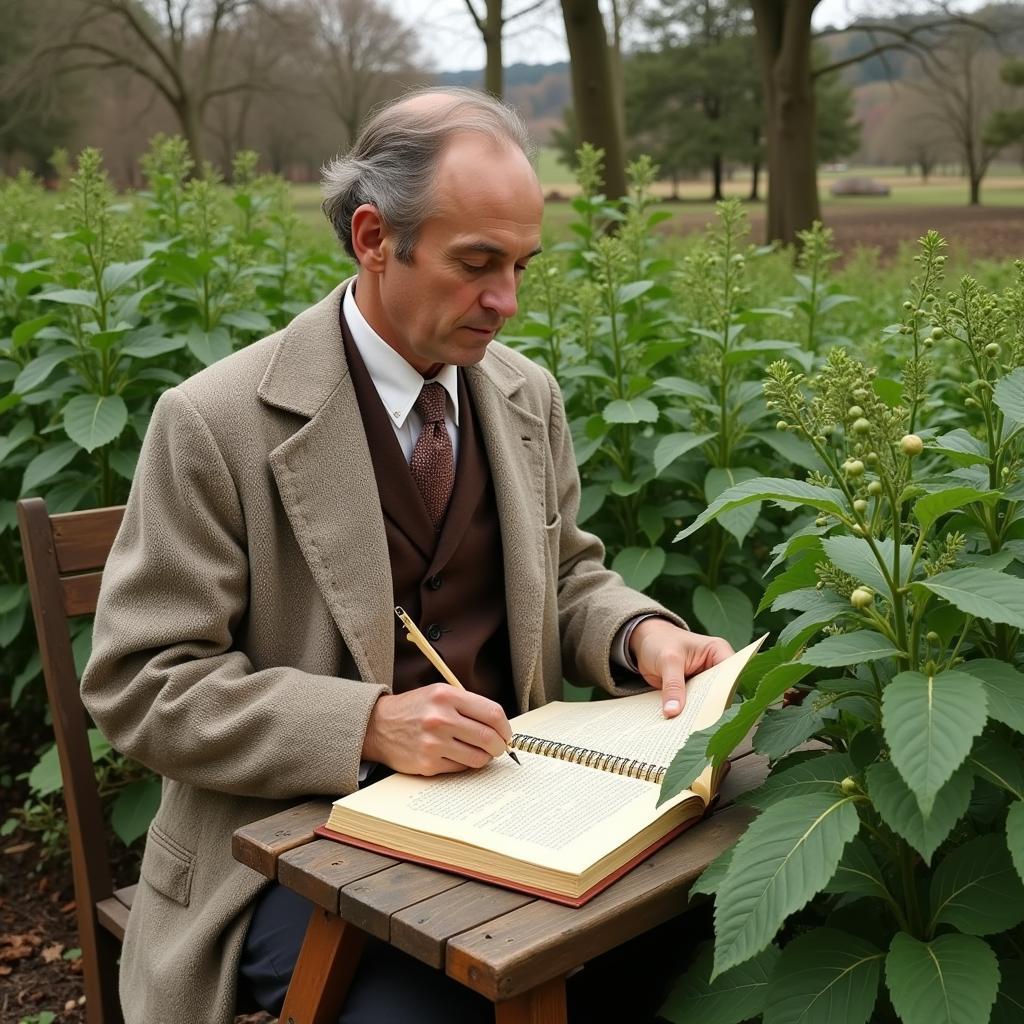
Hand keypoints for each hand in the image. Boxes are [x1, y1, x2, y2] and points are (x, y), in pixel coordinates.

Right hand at [362, 684, 512, 775]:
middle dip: (500, 746)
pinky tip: (459, 755)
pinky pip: (460, 768)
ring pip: (478, 757)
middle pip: (489, 738)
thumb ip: (468, 705)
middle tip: (499, 747)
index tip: (506, 732)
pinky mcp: (427, 764)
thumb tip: (499, 725)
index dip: (505, 726)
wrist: (378, 726)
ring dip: (485, 757)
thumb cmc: (414, 709)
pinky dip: (465, 763)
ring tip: (479, 752)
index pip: (492, 713)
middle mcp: (440, 719)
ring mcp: (434, 743)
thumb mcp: (439, 693)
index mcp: (446, 696)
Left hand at [629, 620, 733, 717]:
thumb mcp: (668, 660)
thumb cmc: (659, 641)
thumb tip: (673, 711)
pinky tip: (683, 725)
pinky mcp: (695, 692)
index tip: (716, 712)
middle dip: (712, 708)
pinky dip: (690, 714)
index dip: (726, 694)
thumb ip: (672, 685)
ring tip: (692, 729)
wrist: (644, 643)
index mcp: (719, 651)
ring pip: (709, 703)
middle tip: (702, 726)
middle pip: (722, 693)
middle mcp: (717, 668)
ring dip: (700, 714)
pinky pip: (696, 706)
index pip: (731, 676)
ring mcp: (706, 682)